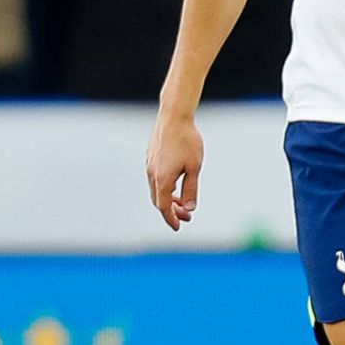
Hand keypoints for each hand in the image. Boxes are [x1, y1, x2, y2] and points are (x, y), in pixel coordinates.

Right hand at [146, 109, 203, 230]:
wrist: (173, 117)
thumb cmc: (187, 141)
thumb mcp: (195, 167)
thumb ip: (191, 189)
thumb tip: (190, 208)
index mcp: (163, 179)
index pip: (164, 206)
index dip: (171, 218)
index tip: (178, 227)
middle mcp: (152, 174)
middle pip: (159, 201)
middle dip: (172, 211)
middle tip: (187, 217)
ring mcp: (150, 166)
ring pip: (157, 190)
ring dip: (169, 199)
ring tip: (184, 204)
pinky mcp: (151, 158)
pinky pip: (155, 180)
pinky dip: (165, 189)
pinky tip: (176, 186)